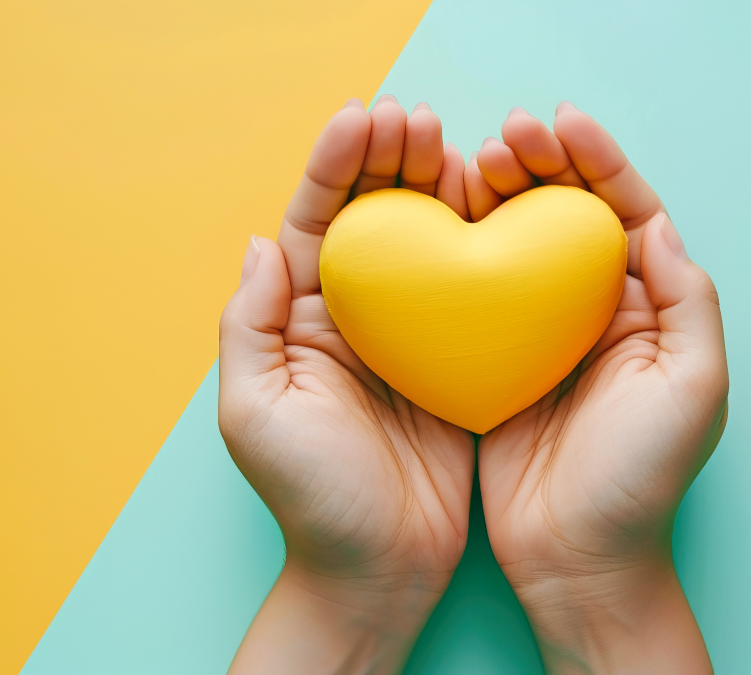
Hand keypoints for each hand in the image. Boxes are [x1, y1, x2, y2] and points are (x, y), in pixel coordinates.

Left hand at [217, 96, 474, 673]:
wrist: (379, 568)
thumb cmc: (312, 499)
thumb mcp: (255, 413)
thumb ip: (250, 326)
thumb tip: (262, 243)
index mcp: (301, 321)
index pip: (318, 224)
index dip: (337, 167)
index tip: (364, 120)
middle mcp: (357, 317)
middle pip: (374, 219)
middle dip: (392, 161)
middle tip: (419, 120)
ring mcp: (412, 336)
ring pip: (427, 242)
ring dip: (441, 188)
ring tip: (460, 147)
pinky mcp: (460, 360)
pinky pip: (474, 290)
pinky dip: (485, 244)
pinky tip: (500, 209)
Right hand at [475, 103, 728, 673]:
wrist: (578, 559)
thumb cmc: (642, 480)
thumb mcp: (693, 388)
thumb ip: (687, 301)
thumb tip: (656, 226)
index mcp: (649, 309)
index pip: (626, 214)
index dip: (598, 162)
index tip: (561, 123)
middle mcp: (596, 312)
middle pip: (568, 218)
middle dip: (541, 167)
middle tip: (504, 137)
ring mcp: (541, 336)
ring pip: (519, 244)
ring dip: (497, 197)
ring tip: (469, 163)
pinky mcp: (494, 362)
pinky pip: (477, 293)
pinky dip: (459, 251)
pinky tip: (438, 221)